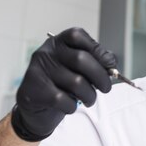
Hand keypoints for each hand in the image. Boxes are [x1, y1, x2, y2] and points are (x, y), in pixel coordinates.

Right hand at [11, 27, 116, 141]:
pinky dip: (72, 106)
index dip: (97, 49)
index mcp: (58, 42)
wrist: (35, 109)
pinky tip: (70, 106)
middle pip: (80, 59)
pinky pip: (63, 99)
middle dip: (100, 76)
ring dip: (89, 95)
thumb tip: (111, 65)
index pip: (77, 36)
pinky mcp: (34, 89)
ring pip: (76, 82)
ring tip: (89, 99)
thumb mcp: (77, 69)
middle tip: (106, 88)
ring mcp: (38, 69)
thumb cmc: (61, 85)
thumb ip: (94, 62)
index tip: (110, 64)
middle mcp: (46, 52)